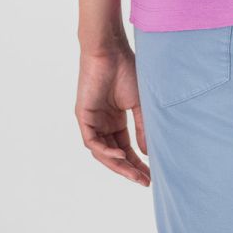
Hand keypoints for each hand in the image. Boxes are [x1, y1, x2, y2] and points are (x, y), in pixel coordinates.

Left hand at [75, 45, 149, 186]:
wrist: (111, 51)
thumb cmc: (126, 70)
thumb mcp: (139, 103)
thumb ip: (142, 127)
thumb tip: (148, 152)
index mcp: (116, 119)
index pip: (125, 148)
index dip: (136, 162)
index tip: (150, 175)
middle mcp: (103, 123)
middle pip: (114, 154)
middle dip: (128, 169)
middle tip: (143, 181)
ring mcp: (92, 121)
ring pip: (102, 152)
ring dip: (118, 165)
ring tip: (134, 174)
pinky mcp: (83, 116)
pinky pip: (92, 142)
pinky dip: (105, 151)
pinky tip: (119, 156)